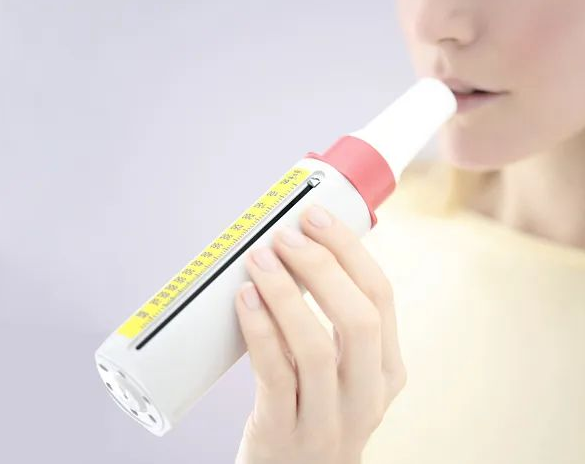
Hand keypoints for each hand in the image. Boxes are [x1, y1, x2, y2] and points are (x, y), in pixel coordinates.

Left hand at [234, 203, 406, 463]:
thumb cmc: (313, 412)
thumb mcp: (342, 374)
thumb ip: (334, 326)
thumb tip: (303, 251)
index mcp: (387, 370)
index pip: (380, 297)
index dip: (348, 250)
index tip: (315, 216)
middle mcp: (367, 395)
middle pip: (359, 318)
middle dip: (321, 266)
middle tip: (285, 235)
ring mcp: (329, 420)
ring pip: (316, 345)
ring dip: (286, 293)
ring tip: (260, 259)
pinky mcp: (285, 434)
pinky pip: (275, 374)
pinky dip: (261, 329)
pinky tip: (245, 299)